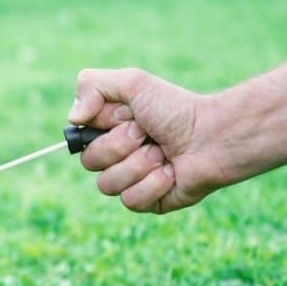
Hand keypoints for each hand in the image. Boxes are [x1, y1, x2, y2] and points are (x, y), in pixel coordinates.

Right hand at [68, 68, 226, 213]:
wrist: (214, 136)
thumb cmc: (176, 109)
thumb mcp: (133, 83)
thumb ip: (91, 86)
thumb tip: (72, 118)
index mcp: (109, 130)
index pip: (79, 138)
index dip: (101, 128)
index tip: (126, 116)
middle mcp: (116, 156)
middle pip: (89, 162)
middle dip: (120, 146)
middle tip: (148, 134)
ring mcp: (131, 180)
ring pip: (107, 185)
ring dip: (138, 166)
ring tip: (163, 154)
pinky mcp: (148, 202)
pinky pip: (131, 201)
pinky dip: (153, 184)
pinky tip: (171, 173)